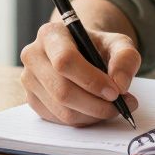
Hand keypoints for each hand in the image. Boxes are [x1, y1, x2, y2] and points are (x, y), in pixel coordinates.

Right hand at [19, 20, 140, 125]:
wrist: (82, 52)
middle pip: (62, 90)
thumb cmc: (97, 47)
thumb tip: (120, 84)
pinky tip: (95, 111)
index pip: (65, 61)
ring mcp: (29, 79)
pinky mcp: (32, 100)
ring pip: (61, 109)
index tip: (115, 92)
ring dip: (91, 115)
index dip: (91, 80)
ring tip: (112, 108)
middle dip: (95, 104)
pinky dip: (82, 120)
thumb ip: (125, 58)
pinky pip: (58, 119)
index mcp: (51, 34)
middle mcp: (33, 56)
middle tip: (119, 106)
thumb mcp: (118, 43)